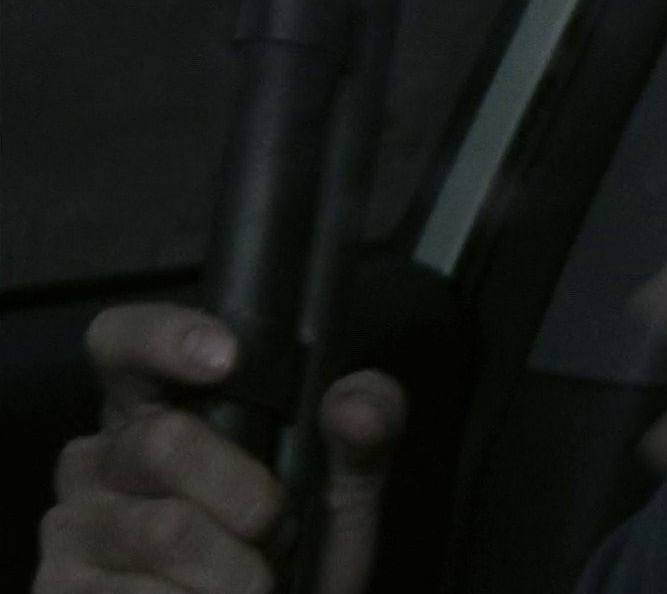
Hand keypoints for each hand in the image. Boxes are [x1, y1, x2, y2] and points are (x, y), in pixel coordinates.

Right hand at [34, 303, 407, 593]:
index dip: (163, 338)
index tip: (227, 358)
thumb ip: (366, 427)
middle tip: (278, 529)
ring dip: (238, 570)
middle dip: (250, 498)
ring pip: (164, 531)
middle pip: (164, 443)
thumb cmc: (299, 546)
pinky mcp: (61, 590)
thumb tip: (355, 406)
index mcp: (158, 406)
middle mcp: (99, 458)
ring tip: (253, 579)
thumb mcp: (345, 481)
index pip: (124, 342)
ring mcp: (72, 527)